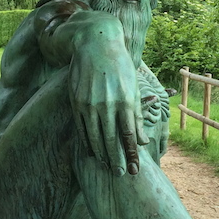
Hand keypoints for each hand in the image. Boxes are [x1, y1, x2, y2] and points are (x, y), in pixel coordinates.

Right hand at [68, 32, 148, 176]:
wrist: (95, 43)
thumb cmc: (119, 66)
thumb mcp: (133, 88)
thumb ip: (137, 115)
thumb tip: (142, 141)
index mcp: (125, 100)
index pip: (128, 135)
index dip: (130, 154)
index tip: (133, 170)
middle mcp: (107, 103)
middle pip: (111, 140)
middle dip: (115, 159)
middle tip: (119, 174)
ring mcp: (89, 103)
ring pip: (94, 136)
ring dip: (100, 154)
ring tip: (105, 166)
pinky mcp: (76, 101)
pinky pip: (81, 127)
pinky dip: (86, 141)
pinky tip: (90, 151)